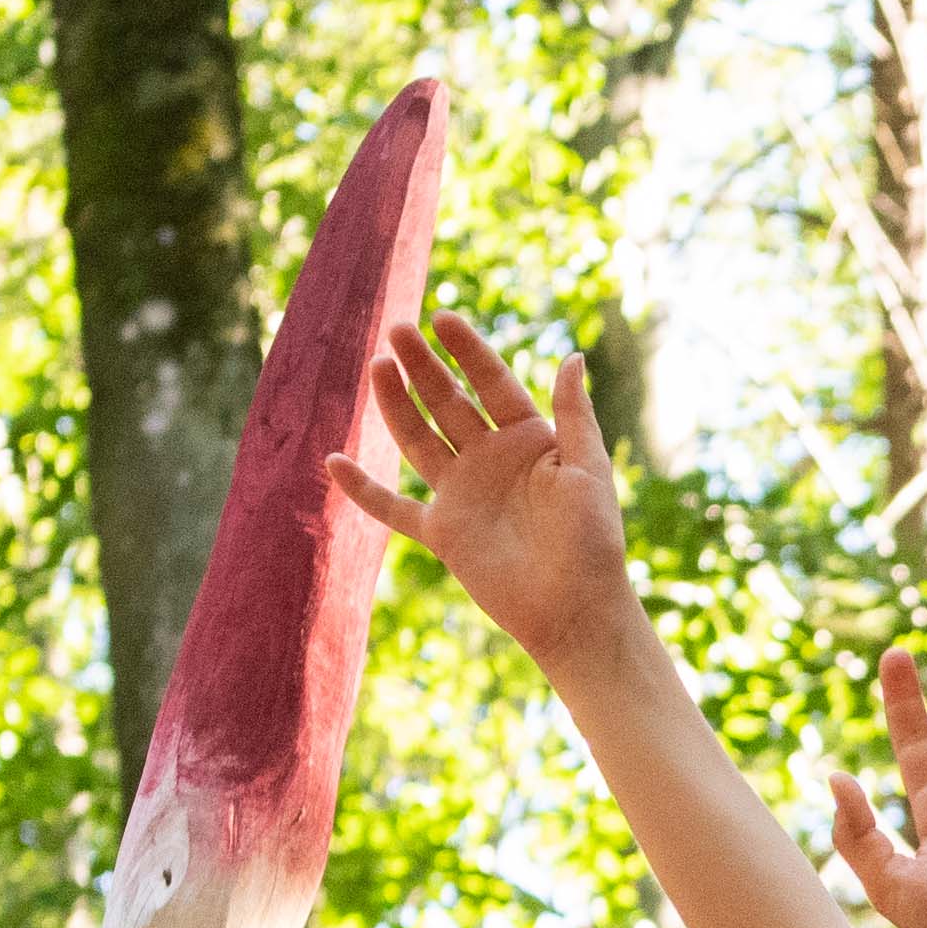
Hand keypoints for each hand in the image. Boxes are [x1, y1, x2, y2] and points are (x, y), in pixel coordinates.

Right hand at [345, 314, 641, 667]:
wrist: (575, 609)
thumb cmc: (593, 540)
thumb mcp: (588, 469)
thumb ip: (574, 414)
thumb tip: (573, 356)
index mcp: (530, 439)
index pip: (492, 383)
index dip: (468, 351)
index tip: (443, 319)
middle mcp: (491, 460)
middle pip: (449, 403)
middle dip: (424, 367)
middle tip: (397, 328)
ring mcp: (462, 494)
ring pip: (419, 439)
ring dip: (397, 404)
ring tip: (377, 365)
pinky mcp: (442, 533)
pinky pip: (394, 508)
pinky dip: (363, 489)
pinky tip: (333, 461)